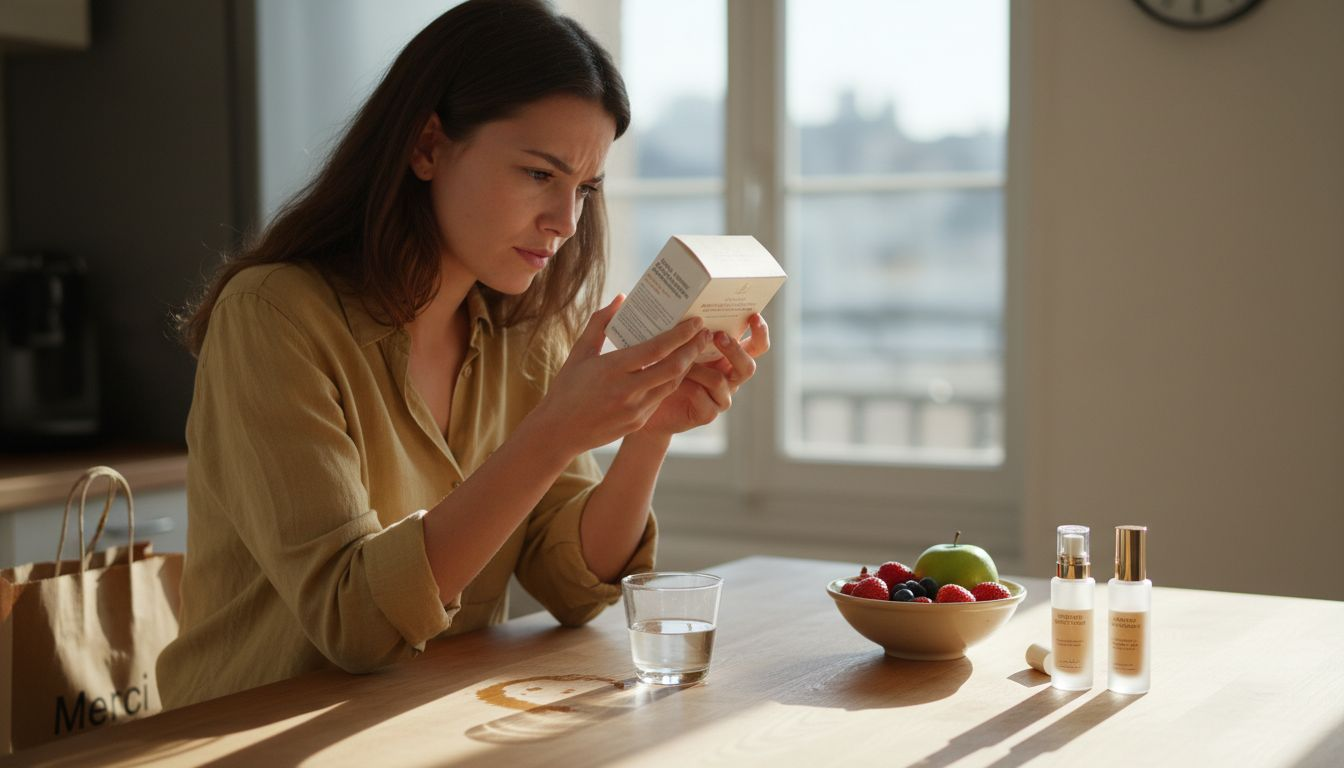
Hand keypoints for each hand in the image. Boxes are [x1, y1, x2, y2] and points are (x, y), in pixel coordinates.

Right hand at [529, 295, 712, 454]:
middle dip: (693, 349)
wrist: (559, 432)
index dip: (680, 335)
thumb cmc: (567, 388)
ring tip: (696, 348)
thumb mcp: (579, 352)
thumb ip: (600, 323)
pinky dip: (672, 381)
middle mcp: (627, 390)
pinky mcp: (638, 422)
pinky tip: (677, 368)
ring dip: (687, 365)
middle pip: (673, 368)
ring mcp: (635, 409)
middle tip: (705, 333)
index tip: (696, 321)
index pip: (656, 350)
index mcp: (612, 369)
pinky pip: (661, 397)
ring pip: (672, 384)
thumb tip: (621, 298)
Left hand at [636, 313, 770, 436]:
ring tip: (679, 361)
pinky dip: (687, 385)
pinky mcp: (708, 413)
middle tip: (718, 336)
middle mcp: (730, 378)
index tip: (753, 315)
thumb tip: (694, 309)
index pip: (756, 345)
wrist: (651, 401)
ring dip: (699, 368)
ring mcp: (721, 397)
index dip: (760, 332)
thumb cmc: (667, 367)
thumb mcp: (683, 345)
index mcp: (730, 358)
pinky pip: (702, 396)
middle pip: (748, 366)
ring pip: (721, 381)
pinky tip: (673, 381)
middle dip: (734, 350)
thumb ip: (694, 331)